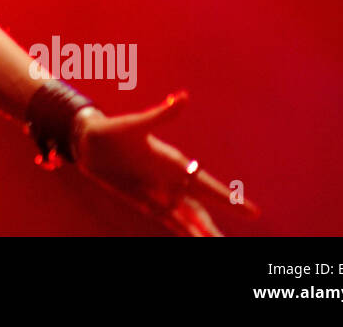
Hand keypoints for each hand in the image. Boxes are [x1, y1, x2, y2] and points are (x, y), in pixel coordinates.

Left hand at [71, 91, 261, 236]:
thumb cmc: (112, 129)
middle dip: (213, 225)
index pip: (207, 185)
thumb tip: (184, 97)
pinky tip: (193, 239)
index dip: (229, 199)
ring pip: (185, 218)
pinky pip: (166, 219)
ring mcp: (157, 191)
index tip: (254, 212)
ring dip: (200, 232)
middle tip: (230, 242)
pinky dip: (181, 230)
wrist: (88, 141)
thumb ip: (161, 114)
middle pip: (199, 208)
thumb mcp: (136, 125)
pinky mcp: (142, 200)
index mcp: (173, 163)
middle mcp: (169, 180)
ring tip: (217, 244)